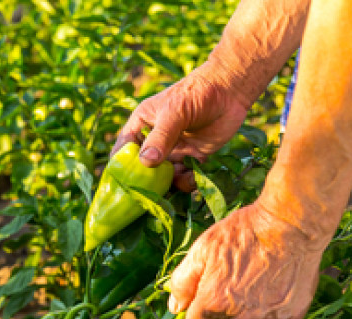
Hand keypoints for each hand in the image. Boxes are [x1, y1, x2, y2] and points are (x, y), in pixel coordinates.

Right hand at [113, 61, 250, 191]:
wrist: (230, 91)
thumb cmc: (197, 93)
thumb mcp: (174, 112)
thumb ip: (161, 137)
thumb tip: (145, 162)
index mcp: (141, 126)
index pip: (123, 150)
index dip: (120, 168)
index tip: (123, 184)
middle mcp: (154, 142)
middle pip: (142, 170)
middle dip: (146, 183)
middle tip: (152, 194)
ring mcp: (173, 152)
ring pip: (163, 178)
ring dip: (169, 185)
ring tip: (180, 178)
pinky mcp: (192, 159)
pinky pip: (184, 178)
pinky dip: (187, 183)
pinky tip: (193, 176)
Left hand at [167, 202, 323, 318]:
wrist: (291, 227)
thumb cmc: (244, 233)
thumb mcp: (203, 249)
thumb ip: (183, 282)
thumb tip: (175, 308)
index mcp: (212, 304)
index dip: (197, 312)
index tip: (205, 300)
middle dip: (219, 313)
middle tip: (232, 284)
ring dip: (242, 317)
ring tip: (251, 287)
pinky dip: (265, 318)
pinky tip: (268, 293)